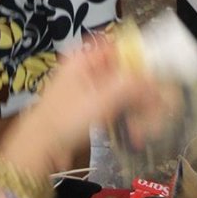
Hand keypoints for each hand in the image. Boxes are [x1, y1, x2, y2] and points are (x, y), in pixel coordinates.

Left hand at [0, 39, 160, 174]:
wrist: (38, 148)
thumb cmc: (64, 119)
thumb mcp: (100, 99)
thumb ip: (130, 86)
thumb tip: (156, 80)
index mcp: (84, 59)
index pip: (118, 48)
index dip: (139, 59)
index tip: (157, 74)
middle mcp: (87, 71)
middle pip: (123, 72)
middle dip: (141, 90)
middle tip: (158, 107)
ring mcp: (88, 91)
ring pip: (122, 92)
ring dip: (137, 108)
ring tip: (146, 127)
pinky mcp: (90, 111)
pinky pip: (116, 108)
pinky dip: (127, 118)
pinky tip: (135, 134)